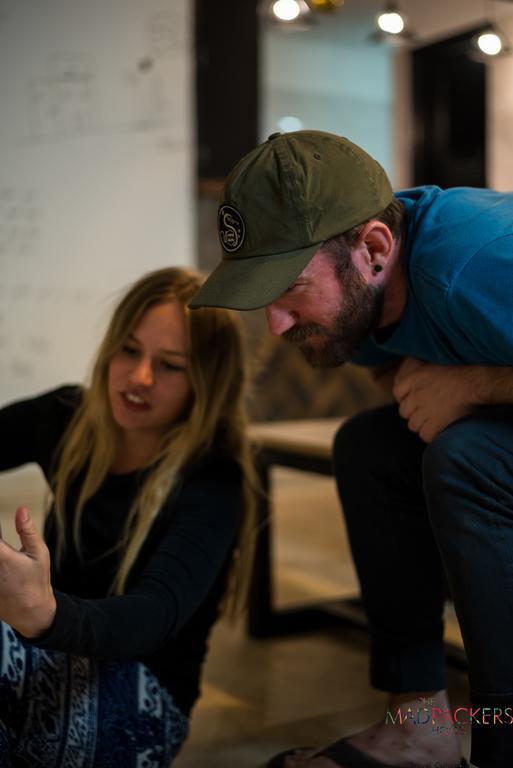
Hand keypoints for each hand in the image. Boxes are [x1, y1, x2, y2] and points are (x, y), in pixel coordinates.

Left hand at [0, 506, 55, 636]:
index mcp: (2, 556)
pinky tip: (4, 569)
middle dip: (0, 547)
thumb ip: (28, 530)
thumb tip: (21, 510)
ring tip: (6, 562)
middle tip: (5, 549)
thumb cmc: (37, 582)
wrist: (30, 612)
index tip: (2, 536)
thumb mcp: (39, 553)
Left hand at [392, 358, 475, 442]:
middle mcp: (415, 395)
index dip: (406, 399)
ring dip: (422, 425)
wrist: (474, 384)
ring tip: (435, 422)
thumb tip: (412, 379)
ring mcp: (424, 410)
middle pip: (404, 412)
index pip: (397, 393)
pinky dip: (431, 435)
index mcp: (413, 379)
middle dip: (414, 414)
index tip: (415, 402)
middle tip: (427, 413)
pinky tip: (439, 430)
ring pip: (413, 425)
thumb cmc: (459, 373)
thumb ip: (421, 377)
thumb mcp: (433, 367)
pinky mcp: (434, 423)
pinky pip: (425, 435)